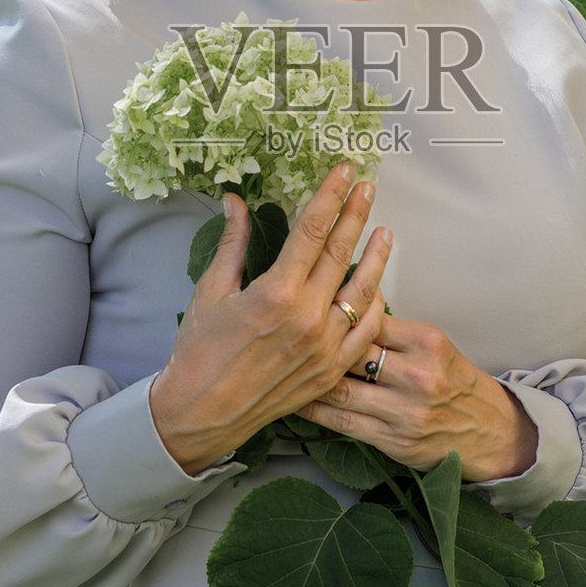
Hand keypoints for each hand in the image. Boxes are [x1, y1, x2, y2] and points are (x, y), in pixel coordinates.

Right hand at [149, 163, 390, 474]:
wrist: (200, 414)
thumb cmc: (199, 352)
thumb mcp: (211, 291)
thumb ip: (232, 243)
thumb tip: (235, 201)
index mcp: (276, 293)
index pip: (312, 230)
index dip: (330, 196)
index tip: (345, 172)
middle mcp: (307, 317)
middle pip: (341, 252)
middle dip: (356, 214)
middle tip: (367, 188)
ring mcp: (324, 347)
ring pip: (362, 291)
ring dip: (377, 257)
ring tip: (386, 231)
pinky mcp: (330, 371)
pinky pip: (365, 334)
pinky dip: (375, 307)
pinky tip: (378, 288)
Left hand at [298, 315, 537, 482]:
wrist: (489, 431)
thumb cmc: (455, 382)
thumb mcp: (434, 346)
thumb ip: (393, 331)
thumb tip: (347, 305)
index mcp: (426, 341)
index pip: (369, 318)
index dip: (335, 313)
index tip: (309, 306)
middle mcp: (417, 375)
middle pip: (351, 352)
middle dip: (316, 345)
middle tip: (284, 336)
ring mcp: (405, 411)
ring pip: (341, 389)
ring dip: (308, 379)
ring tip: (282, 368)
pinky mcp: (395, 440)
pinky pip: (344, 422)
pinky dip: (315, 411)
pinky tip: (296, 400)